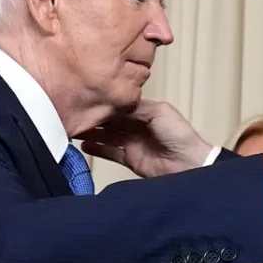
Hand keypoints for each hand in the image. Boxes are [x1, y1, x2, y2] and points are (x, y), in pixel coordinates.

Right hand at [78, 99, 211, 177]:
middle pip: (110, 120)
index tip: (87, 97)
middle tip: (75, 112)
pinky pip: (110, 152)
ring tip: (74, 128)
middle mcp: (136, 126)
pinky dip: (97, 149)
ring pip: (107, 136)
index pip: (119, 105)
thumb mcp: (158, 112)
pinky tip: (84, 145)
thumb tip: (113, 103)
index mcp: (144, 111)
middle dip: (94, 116)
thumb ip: (135, 107)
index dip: (104, 102)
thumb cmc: (180, 135)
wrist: (188, 164)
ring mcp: (133, 143)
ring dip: (92, 132)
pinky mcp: (130, 159)